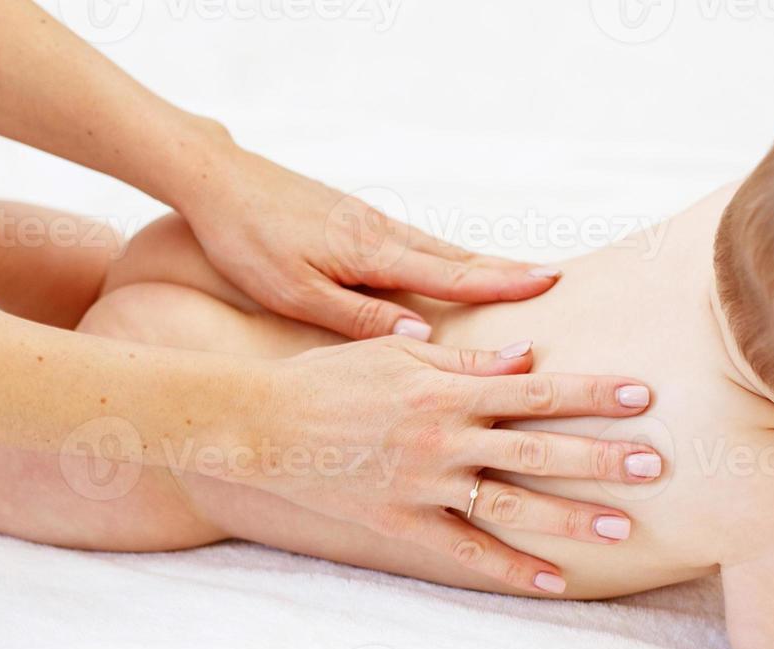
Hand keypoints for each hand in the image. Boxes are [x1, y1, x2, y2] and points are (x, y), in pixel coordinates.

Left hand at [173, 135, 561, 340]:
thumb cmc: (248, 242)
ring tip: (519, 276)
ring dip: (481, 263)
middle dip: (507, 271)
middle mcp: (381, 233)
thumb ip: (358, 318)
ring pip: (438, 249)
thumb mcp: (295, 293)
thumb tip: (423, 340)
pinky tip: (452, 267)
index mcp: (372, 253)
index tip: (549, 284)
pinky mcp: (355, 221)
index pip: (452, 274)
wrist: (217, 182)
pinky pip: (415, 245)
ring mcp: (370, 223)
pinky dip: (446, 257)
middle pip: (458, 257)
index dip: (502, 284)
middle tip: (556, 280)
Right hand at [245, 336, 661, 593]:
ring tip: (623, 527)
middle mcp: (444, 441)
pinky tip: (553, 581)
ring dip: (569, 517)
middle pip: (538, 450)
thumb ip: (467, 363)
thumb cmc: (327, 379)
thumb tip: (529, 357)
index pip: (536, 389)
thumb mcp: (396, 357)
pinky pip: (466, 553)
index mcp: (446, 392)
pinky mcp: (403, 524)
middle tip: (656, 465)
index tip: (643, 394)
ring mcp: (425, 487)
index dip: (592, 392)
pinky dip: (510, 569)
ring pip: (512, 506)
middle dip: (600, 457)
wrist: (261, 427)